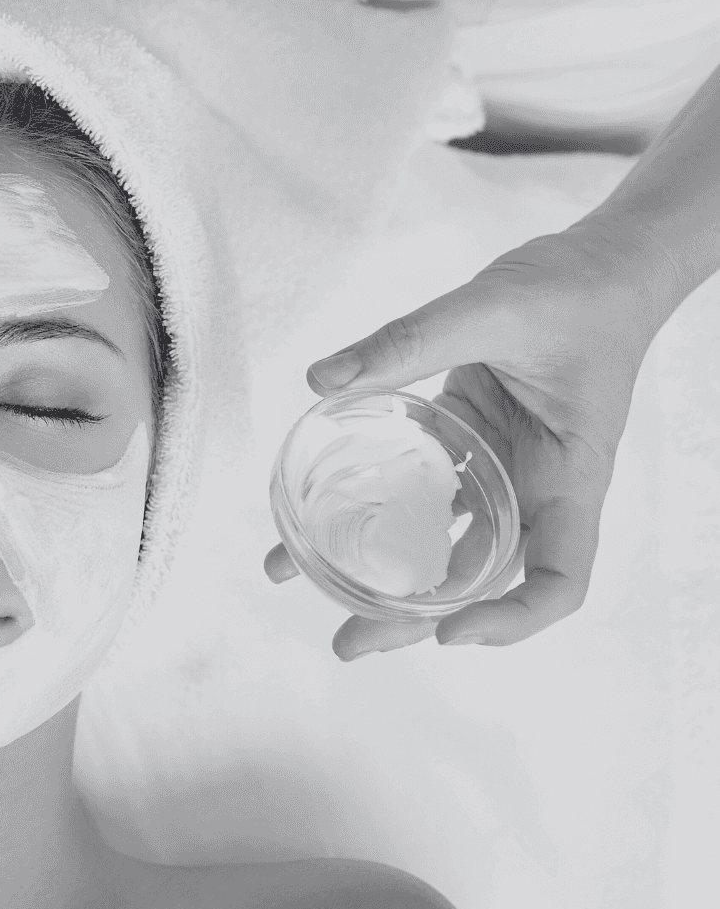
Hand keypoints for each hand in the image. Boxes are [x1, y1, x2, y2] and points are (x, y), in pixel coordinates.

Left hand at [265, 225, 663, 661]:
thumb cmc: (576, 290)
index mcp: (569, 477)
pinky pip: (419, 493)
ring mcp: (500, 472)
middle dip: (413, 620)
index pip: (559, 579)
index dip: (510, 619)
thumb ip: (406, 342)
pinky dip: (372, 509)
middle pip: (481, 580)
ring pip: (441, 544)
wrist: (602, 264)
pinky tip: (317, 513)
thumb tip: (322, 380)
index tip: (450, 631)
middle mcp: (535, 489)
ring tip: (307, 584)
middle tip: (346, 644)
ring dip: (380, 570)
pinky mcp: (467, 447)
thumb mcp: (490, 309)